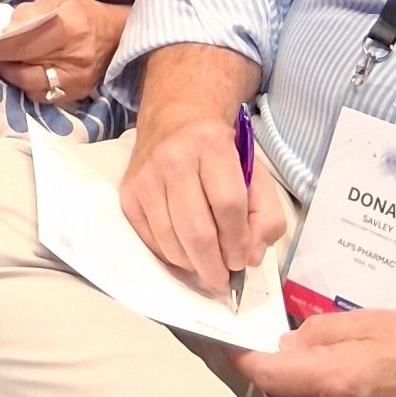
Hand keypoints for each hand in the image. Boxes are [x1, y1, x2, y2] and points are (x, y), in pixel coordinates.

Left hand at [0, 0, 130, 104]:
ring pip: (28, 84)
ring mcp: (75, 80)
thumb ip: (28, 14)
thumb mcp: (58, 2)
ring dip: (9, 73)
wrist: (119, 35)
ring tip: (2, 61)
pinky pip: (41, 95)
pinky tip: (24, 72)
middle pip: (21, 63)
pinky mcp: (75, 94)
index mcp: (67, 26)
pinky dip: (27, 85)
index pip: (20, 41)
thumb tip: (1, 28)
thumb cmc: (84, 14)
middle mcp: (73, 56)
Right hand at [120, 110, 288, 295]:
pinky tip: (185, 252)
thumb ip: (267, 216)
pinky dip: (170, 256)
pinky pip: (150, 240)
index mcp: (212, 146)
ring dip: (192, 266)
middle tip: (223, 278)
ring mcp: (146, 177)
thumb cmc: (220, 152)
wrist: (174, 118)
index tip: (242, 258)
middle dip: (213, 266)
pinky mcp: (128, 192)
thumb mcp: (256, 173)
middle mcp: (174, 159)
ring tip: (206, 266)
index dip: (238, 241)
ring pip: (170, 241)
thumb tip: (249, 257)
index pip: (228, 204)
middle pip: (196, 230)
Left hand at [234, 312, 395, 396]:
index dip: (239, 356)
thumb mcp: (366, 322)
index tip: (227, 340)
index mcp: (330, 381)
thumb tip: (286, 344)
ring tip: (347, 359)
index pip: (264, 374)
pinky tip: (358, 381)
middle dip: (284, 364)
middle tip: (308, 339)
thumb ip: (318, 333)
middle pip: (281, 389)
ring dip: (309, 382)